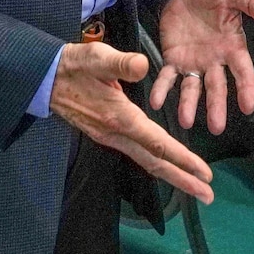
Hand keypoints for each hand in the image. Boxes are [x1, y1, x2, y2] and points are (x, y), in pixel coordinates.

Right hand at [50, 41, 215, 202]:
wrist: (45, 80)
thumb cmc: (74, 66)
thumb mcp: (97, 57)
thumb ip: (121, 63)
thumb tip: (143, 65)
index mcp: (120, 118)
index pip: (157, 144)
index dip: (182, 159)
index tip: (204, 173)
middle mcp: (117, 134)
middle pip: (155, 162)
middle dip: (183, 179)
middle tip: (208, 196)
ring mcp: (110, 138)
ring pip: (147, 161)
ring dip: (173, 175)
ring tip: (195, 187)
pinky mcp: (107, 135)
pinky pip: (138, 154)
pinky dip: (158, 163)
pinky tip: (167, 166)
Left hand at [151, 0, 253, 133]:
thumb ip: (252, 2)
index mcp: (233, 46)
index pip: (243, 72)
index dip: (247, 89)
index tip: (248, 107)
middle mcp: (215, 60)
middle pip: (217, 87)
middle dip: (217, 107)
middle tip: (216, 127)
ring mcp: (194, 62)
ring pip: (193, 88)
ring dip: (189, 105)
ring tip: (186, 121)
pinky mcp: (174, 58)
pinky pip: (168, 77)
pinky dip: (163, 89)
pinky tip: (157, 101)